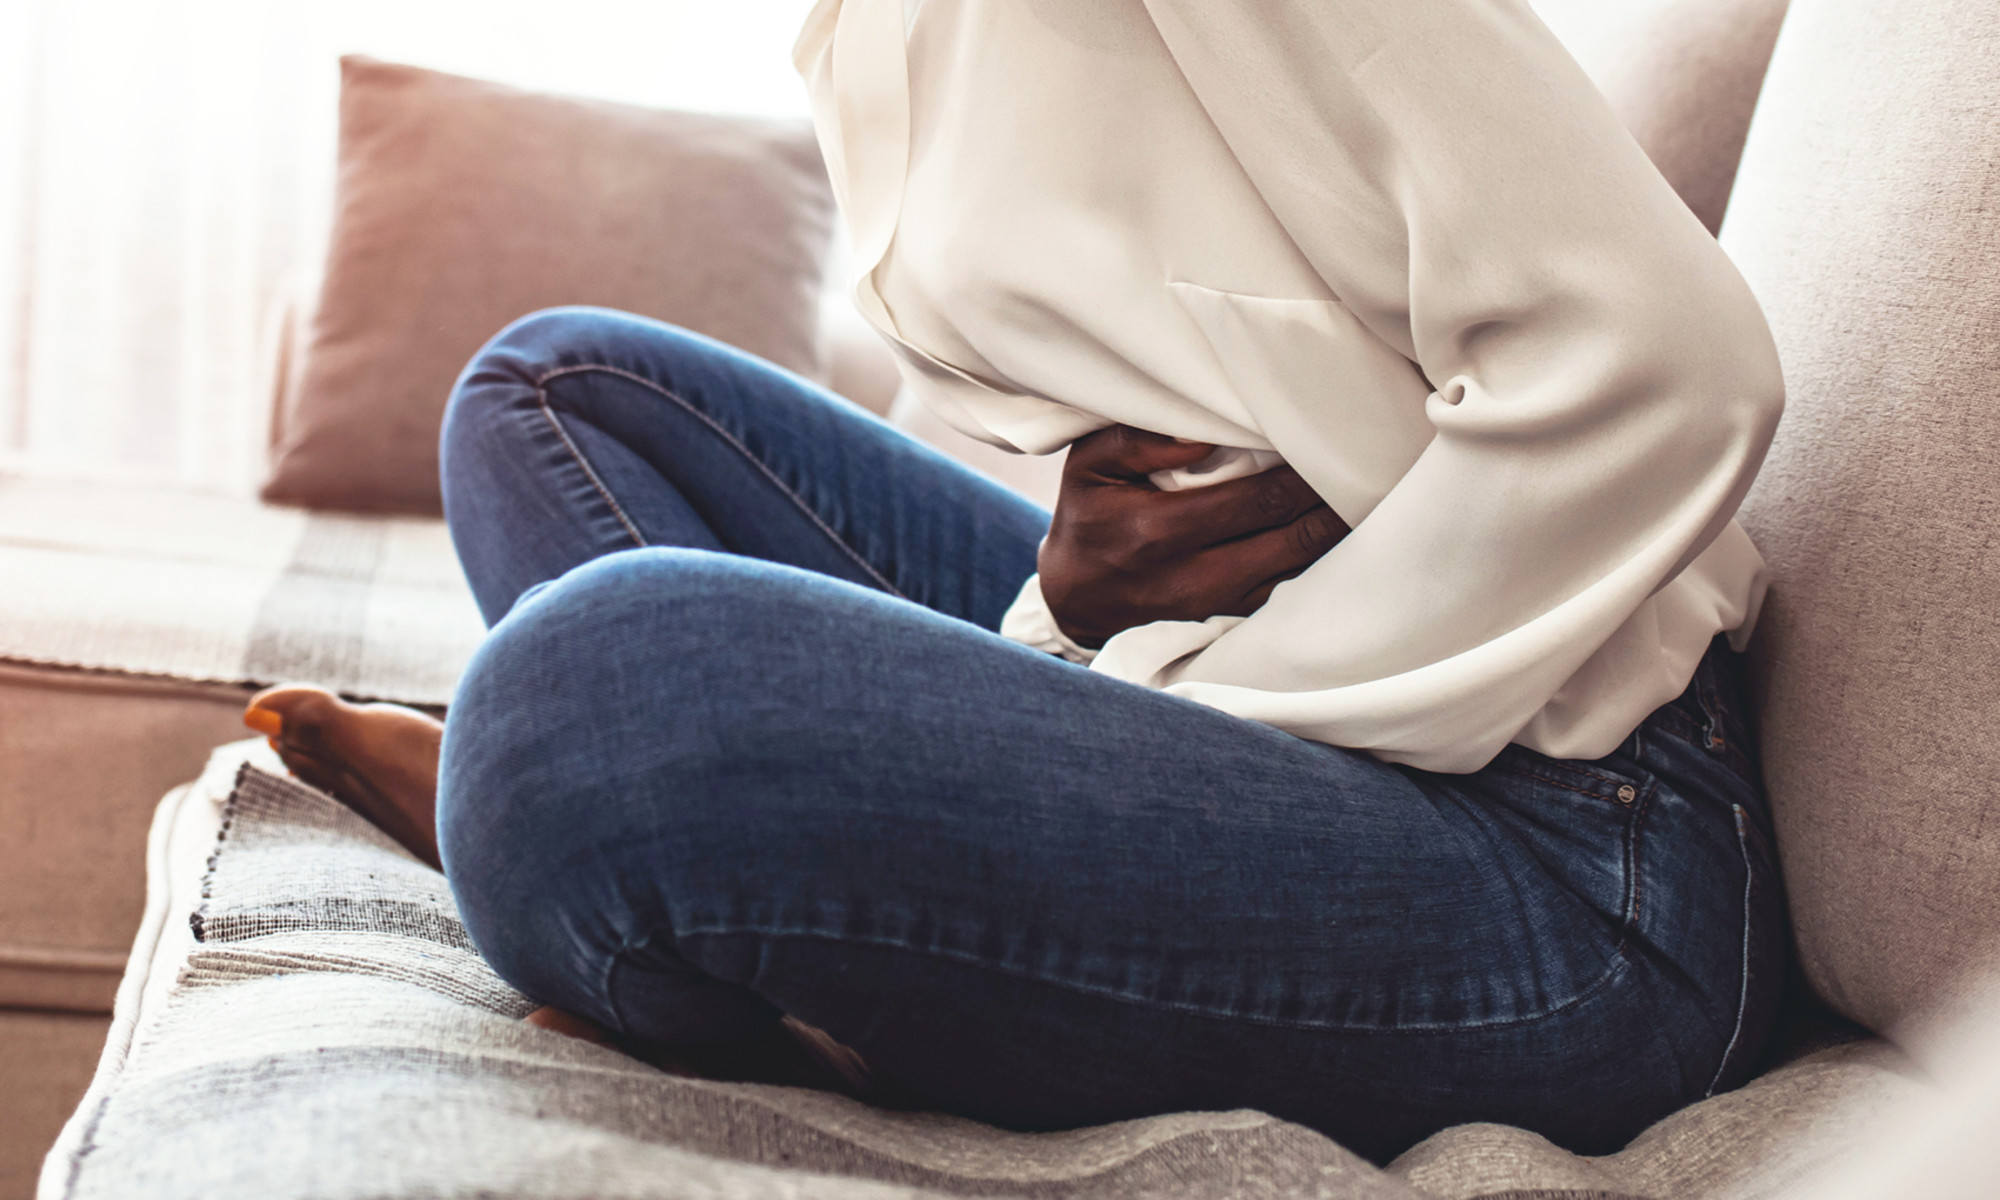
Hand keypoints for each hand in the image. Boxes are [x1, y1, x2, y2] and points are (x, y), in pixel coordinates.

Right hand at [1039, 426, 1349, 648]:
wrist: (1071, 600)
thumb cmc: (1087, 519)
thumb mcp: (1088, 468)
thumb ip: (1138, 440)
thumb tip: (1199, 436)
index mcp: (1157, 531)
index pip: (1258, 499)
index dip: (1306, 472)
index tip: (1336, 440)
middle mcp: (1191, 578)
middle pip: (1291, 535)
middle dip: (1335, 499)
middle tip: (1370, 462)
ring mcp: (1213, 607)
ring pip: (1298, 570)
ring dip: (1336, 534)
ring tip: (1368, 493)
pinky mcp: (1226, 622)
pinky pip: (1287, 593)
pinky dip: (1318, 564)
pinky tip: (1339, 533)